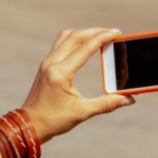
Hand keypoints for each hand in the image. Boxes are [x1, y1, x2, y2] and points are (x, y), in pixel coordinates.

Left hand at [20, 27, 133, 141]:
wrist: (28, 126)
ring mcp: (46, 64)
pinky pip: (60, 45)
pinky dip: (74, 41)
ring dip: (83, 34)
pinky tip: (85, 46)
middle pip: (74, 36)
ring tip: (99, 37)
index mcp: (60, 73)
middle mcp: (51, 64)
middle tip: (112, 33)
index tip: (117, 32)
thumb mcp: (82, 112)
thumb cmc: (53, 121)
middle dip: (94, 31)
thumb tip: (129, 99)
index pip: (85, 48)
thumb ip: (107, 104)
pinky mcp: (45, 67)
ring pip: (65, 37)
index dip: (102, 37)